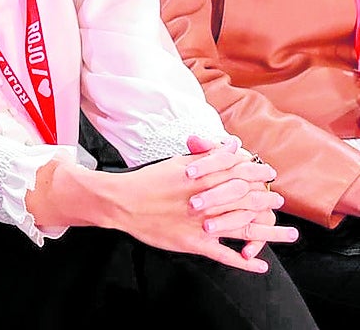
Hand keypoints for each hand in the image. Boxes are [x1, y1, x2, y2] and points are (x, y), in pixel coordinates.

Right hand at [101, 144, 294, 272]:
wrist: (121, 202)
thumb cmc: (147, 180)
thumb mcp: (176, 162)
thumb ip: (207, 156)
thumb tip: (231, 145)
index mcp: (203, 179)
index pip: (239, 174)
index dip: (257, 172)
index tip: (268, 172)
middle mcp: (208, 202)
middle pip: (248, 200)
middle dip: (267, 200)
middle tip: (278, 201)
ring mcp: (203, 224)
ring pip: (244, 230)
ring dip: (269, 233)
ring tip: (288, 234)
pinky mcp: (194, 243)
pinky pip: (224, 255)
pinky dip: (244, 262)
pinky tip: (259, 266)